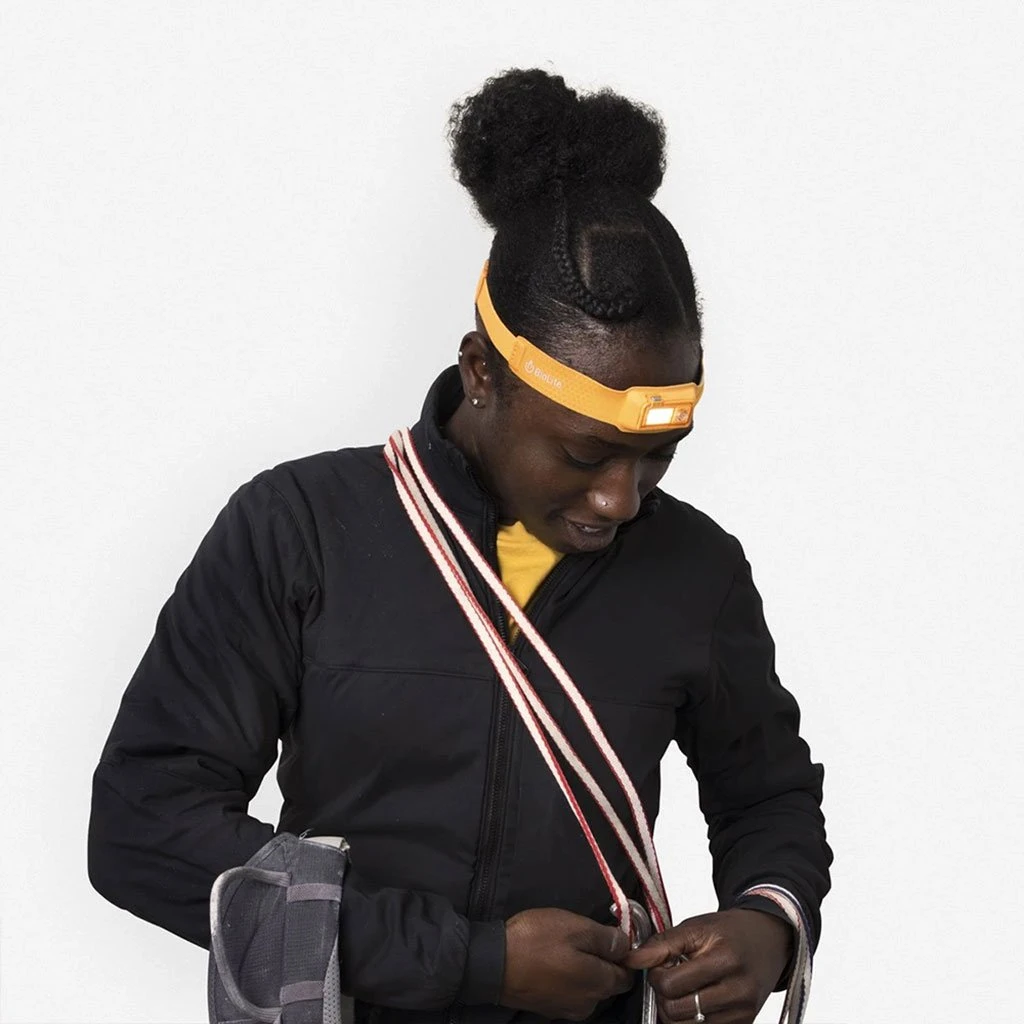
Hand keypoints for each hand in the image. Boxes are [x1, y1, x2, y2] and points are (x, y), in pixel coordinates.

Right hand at [500, 907, 635, 1020]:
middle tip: (583, 934)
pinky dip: (566, 976)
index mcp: (598, 984)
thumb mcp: (575, 928)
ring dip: (583, 968)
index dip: (623, 954)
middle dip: (602, 960)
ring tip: (564, 945)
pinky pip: (568, 990)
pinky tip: (551, 959)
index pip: (627, 975)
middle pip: (607, 982)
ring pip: (587, 986)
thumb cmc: (535, 942)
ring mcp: (566, 1009)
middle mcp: (587, 1004)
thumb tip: (626, 945)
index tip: (610, 935)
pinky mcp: (548, 1007)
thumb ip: (606, 938)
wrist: (492, 964)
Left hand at [622, 908, 792, 1023]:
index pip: (670, 985)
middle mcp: (738, 991)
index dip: (656, 975)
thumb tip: (632, 960)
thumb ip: (662, 944)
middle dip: (664, 996)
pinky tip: (696, 998)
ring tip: (683, 987)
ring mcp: (743, 1012)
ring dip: (676, 1010)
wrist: (768, 940)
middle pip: (677, 1011)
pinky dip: (693, 1019)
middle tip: (669, 978)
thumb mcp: (696, 926)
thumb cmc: (731, 932)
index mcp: (724, 960)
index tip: (660, 965)